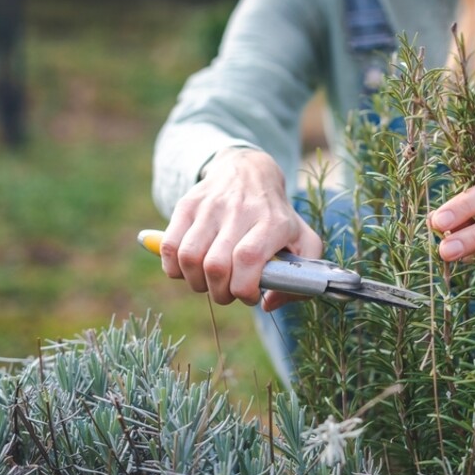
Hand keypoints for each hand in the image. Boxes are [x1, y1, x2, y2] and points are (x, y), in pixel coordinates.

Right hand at [159, 148, 322, 310]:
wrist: (250, 172)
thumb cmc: (277, 217)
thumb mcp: (303, 241)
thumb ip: (299, 280)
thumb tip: (267, 303)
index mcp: (272, 223)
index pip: (248, 259)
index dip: (244, 288)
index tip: (250, 295)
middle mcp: (240, 211)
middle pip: (216, 265)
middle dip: (220, 293)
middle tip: (228, 292)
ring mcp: (210, 207)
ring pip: (189, 258)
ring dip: (196, 283)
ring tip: (209, 282)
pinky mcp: (187, 205)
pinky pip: (170, 246)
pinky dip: (174, 268)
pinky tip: (189, 269)